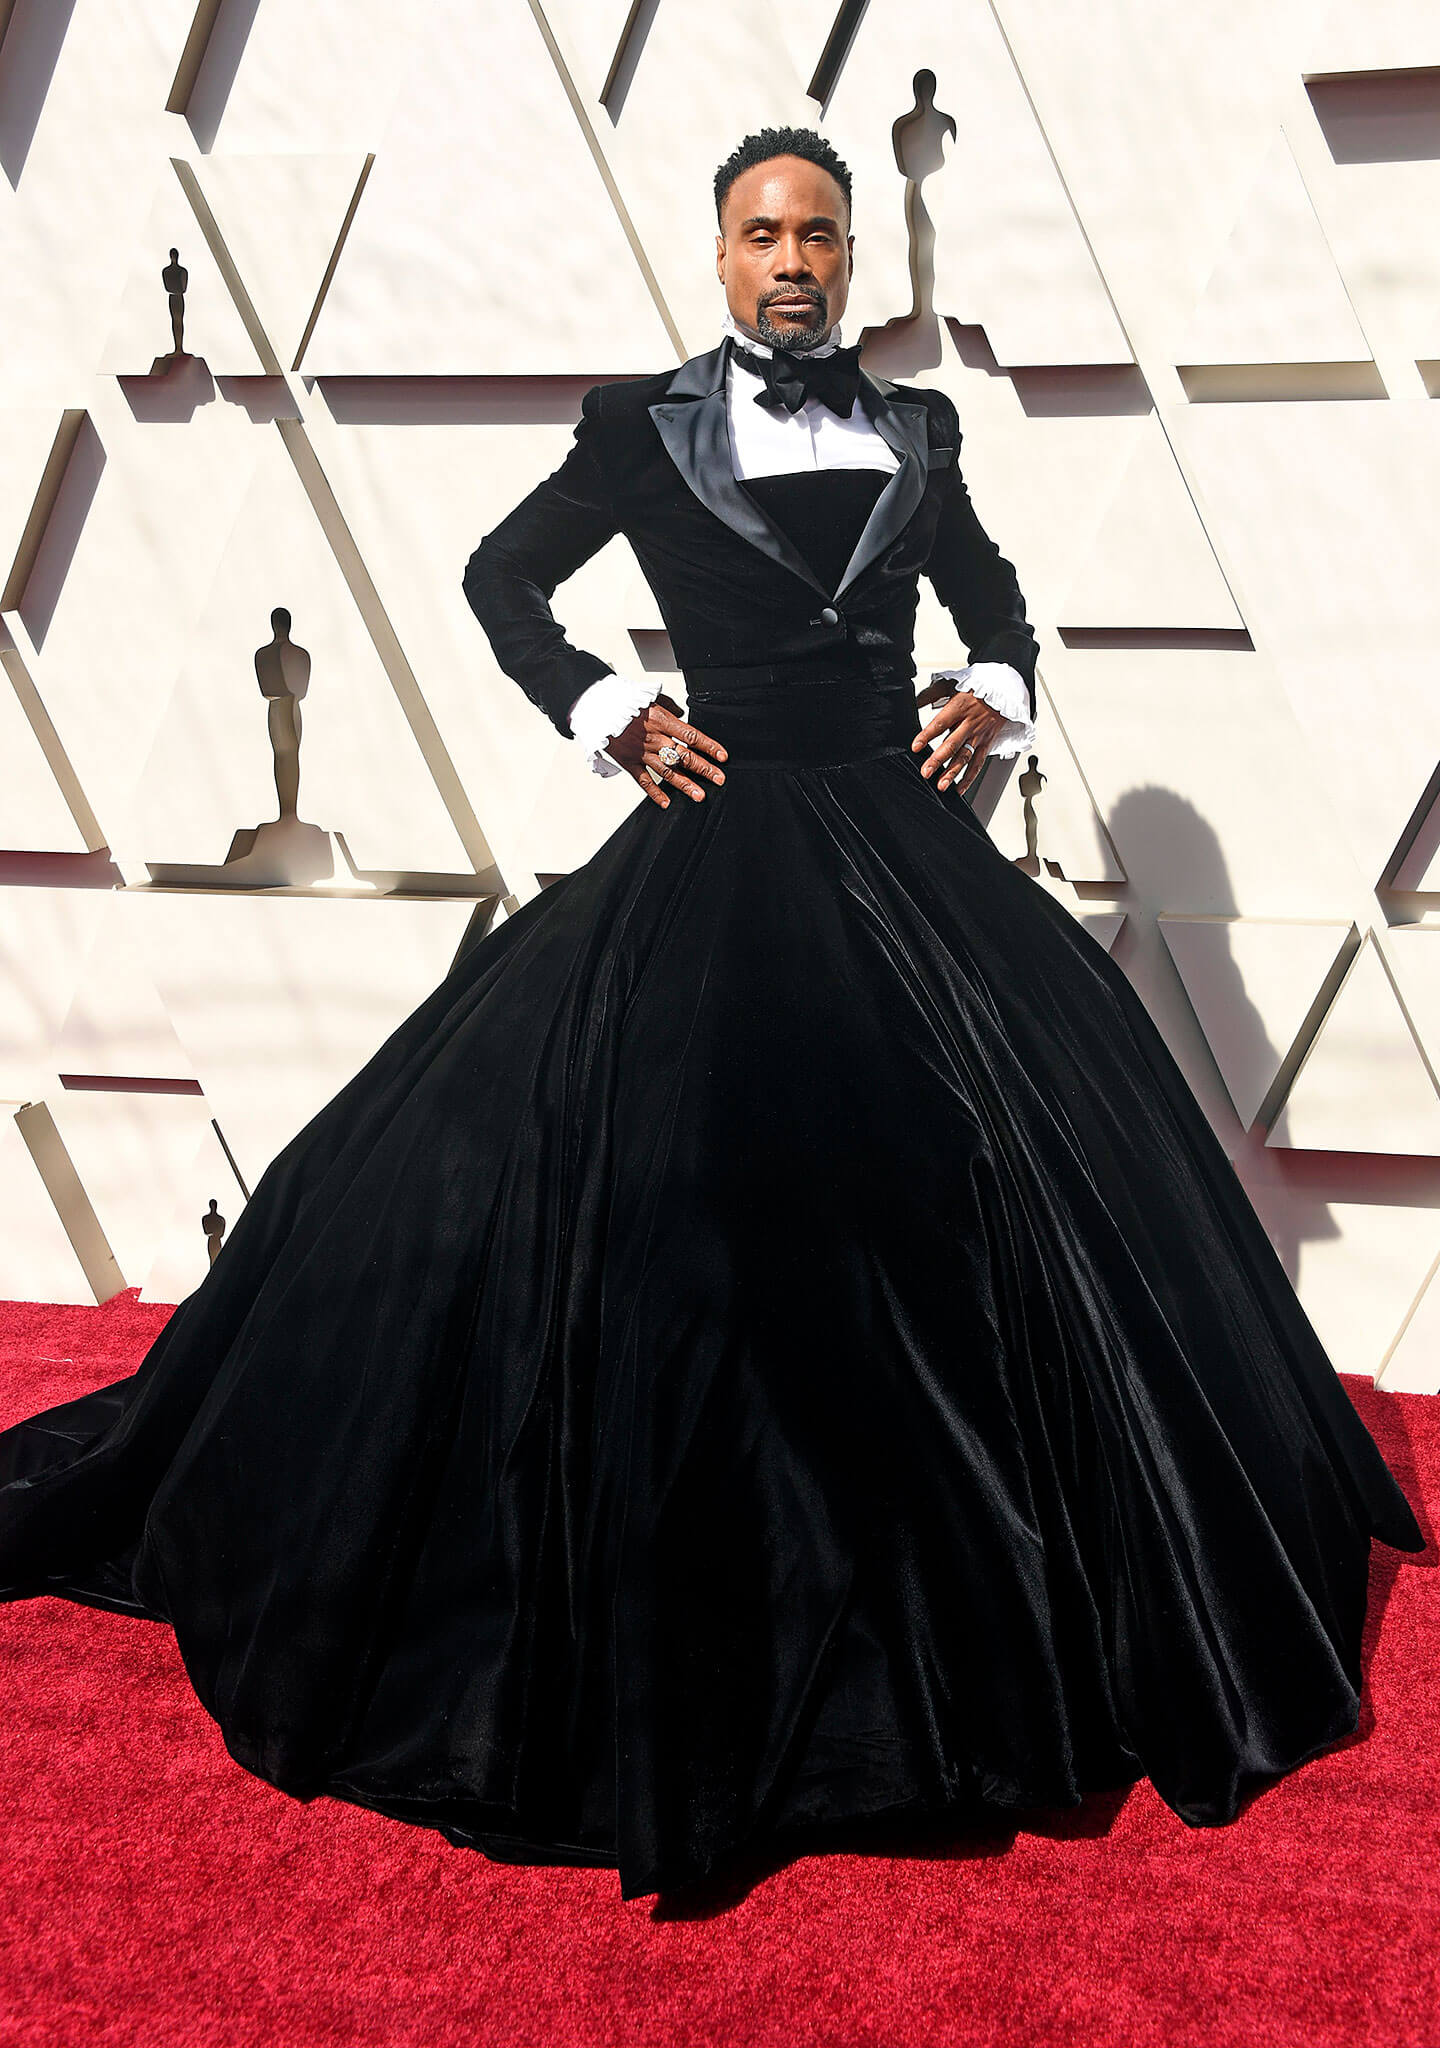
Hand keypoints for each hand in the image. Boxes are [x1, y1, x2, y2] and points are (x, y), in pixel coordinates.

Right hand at [604, 691, 727, 807]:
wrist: (596, 707)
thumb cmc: (623, 701)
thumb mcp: (650, 697)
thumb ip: (669, 707)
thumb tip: (683, 716)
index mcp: (661, 720)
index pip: (691, 735)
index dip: (709, 746)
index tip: (722, 756)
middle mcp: (653, 738)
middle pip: (683, 756)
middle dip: (704, 769)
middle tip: (719, 779)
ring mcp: (641, 752)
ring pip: (667, 771)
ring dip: (685, 784)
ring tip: (699, 795)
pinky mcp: (628, 762)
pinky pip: (643, 781)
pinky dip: (654, 793)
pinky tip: (666, 803)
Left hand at [911, 684, 1009, 795]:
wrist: (1004, 690)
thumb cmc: (976, 689)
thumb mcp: (951, 685)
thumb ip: (931, 694)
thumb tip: (913, 702)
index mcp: (959, 707)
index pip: (940, 723)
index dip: (927, 735)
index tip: (916, 746)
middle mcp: (970, 723)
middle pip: (953, 744)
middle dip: (938, 759)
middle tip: (926, 772)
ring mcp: (979, 735)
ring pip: (966, 757)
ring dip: (953, 773)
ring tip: (942, 785)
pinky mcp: (987, 744)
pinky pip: (978, 764)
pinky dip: (969, 778)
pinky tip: (959, 788)